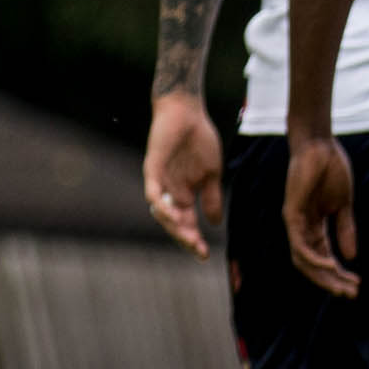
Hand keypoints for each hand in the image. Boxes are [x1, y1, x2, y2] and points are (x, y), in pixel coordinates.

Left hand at [143, 93, 224, 258]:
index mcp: (184, 194)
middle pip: (174, 223)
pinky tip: (171, 215)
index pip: (187, 223)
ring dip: (173, 227)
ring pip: (161, 212)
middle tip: (198, 251)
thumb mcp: (212, 173)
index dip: (195, 240)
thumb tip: (216, 223)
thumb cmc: (199, 140)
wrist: (188, 113)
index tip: (206, 255)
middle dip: (185, 238)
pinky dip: (160, 205)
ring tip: (188, 237)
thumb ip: (212, 198)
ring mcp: (160, 182)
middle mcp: (169, 192)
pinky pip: (152, 193)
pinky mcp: (153, 169)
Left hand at [283, 133, 359, 297]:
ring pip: (305, 260)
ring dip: (324, 276)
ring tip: (344, 285)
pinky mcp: (291, 215)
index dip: (340, 274)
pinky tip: (331, 266)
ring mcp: (295, 223)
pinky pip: (300, 245)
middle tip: (351, 294)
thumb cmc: (331, 170)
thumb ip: (346, 229)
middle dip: (332, 281)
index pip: (324, 257)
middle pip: (313, 265)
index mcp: (315, 226)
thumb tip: (351, 256)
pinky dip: (314, 258)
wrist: (319, 146)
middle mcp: (302, 228)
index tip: (358, 284)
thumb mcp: (343, 205)